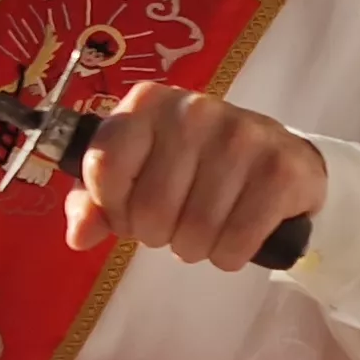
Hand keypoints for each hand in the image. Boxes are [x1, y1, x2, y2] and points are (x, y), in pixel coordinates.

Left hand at [65, 81, 329, 266]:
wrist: (276, 156)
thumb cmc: (193, 167)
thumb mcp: (136, 173)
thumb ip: (94, 201)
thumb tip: (79, 234)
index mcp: (148, 103)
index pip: (104, 167)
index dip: (112, 206)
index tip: (130, 208)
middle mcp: (194, 111)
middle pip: (150, 210)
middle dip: (158, 234)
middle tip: (176, 222)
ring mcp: (242, 136)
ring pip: (195, 232)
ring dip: (195, 248)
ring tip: (206, 228)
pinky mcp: (280, 170)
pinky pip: (236, 242)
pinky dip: (230, 255)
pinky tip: (236, 236)